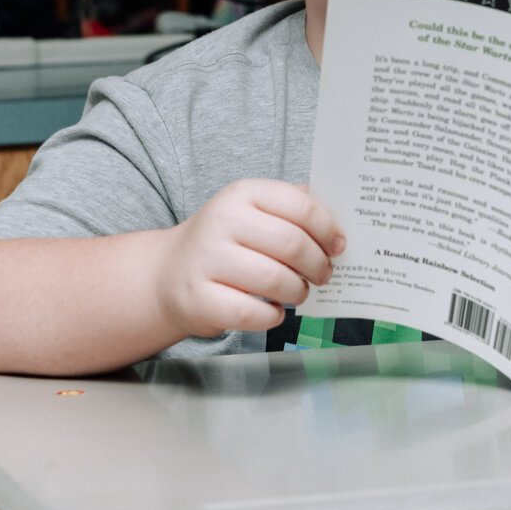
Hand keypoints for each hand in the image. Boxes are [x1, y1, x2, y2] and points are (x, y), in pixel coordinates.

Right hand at [154, 179, 345, 339]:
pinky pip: (254, 313)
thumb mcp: (253, 211)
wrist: (168, 274)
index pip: (300, 206)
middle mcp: (221, 221)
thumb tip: (342, 223)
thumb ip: (295, 208)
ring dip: (298, 291)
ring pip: (275, 280)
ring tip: (299, 292)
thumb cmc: (226, 242)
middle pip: (292, 244)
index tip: (339, 245)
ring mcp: (207, 260)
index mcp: (242, 193)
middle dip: (318, 265)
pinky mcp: (200, 299)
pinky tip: (274, 311)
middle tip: (324, 275)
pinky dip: (273, 316)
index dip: (328, 229)